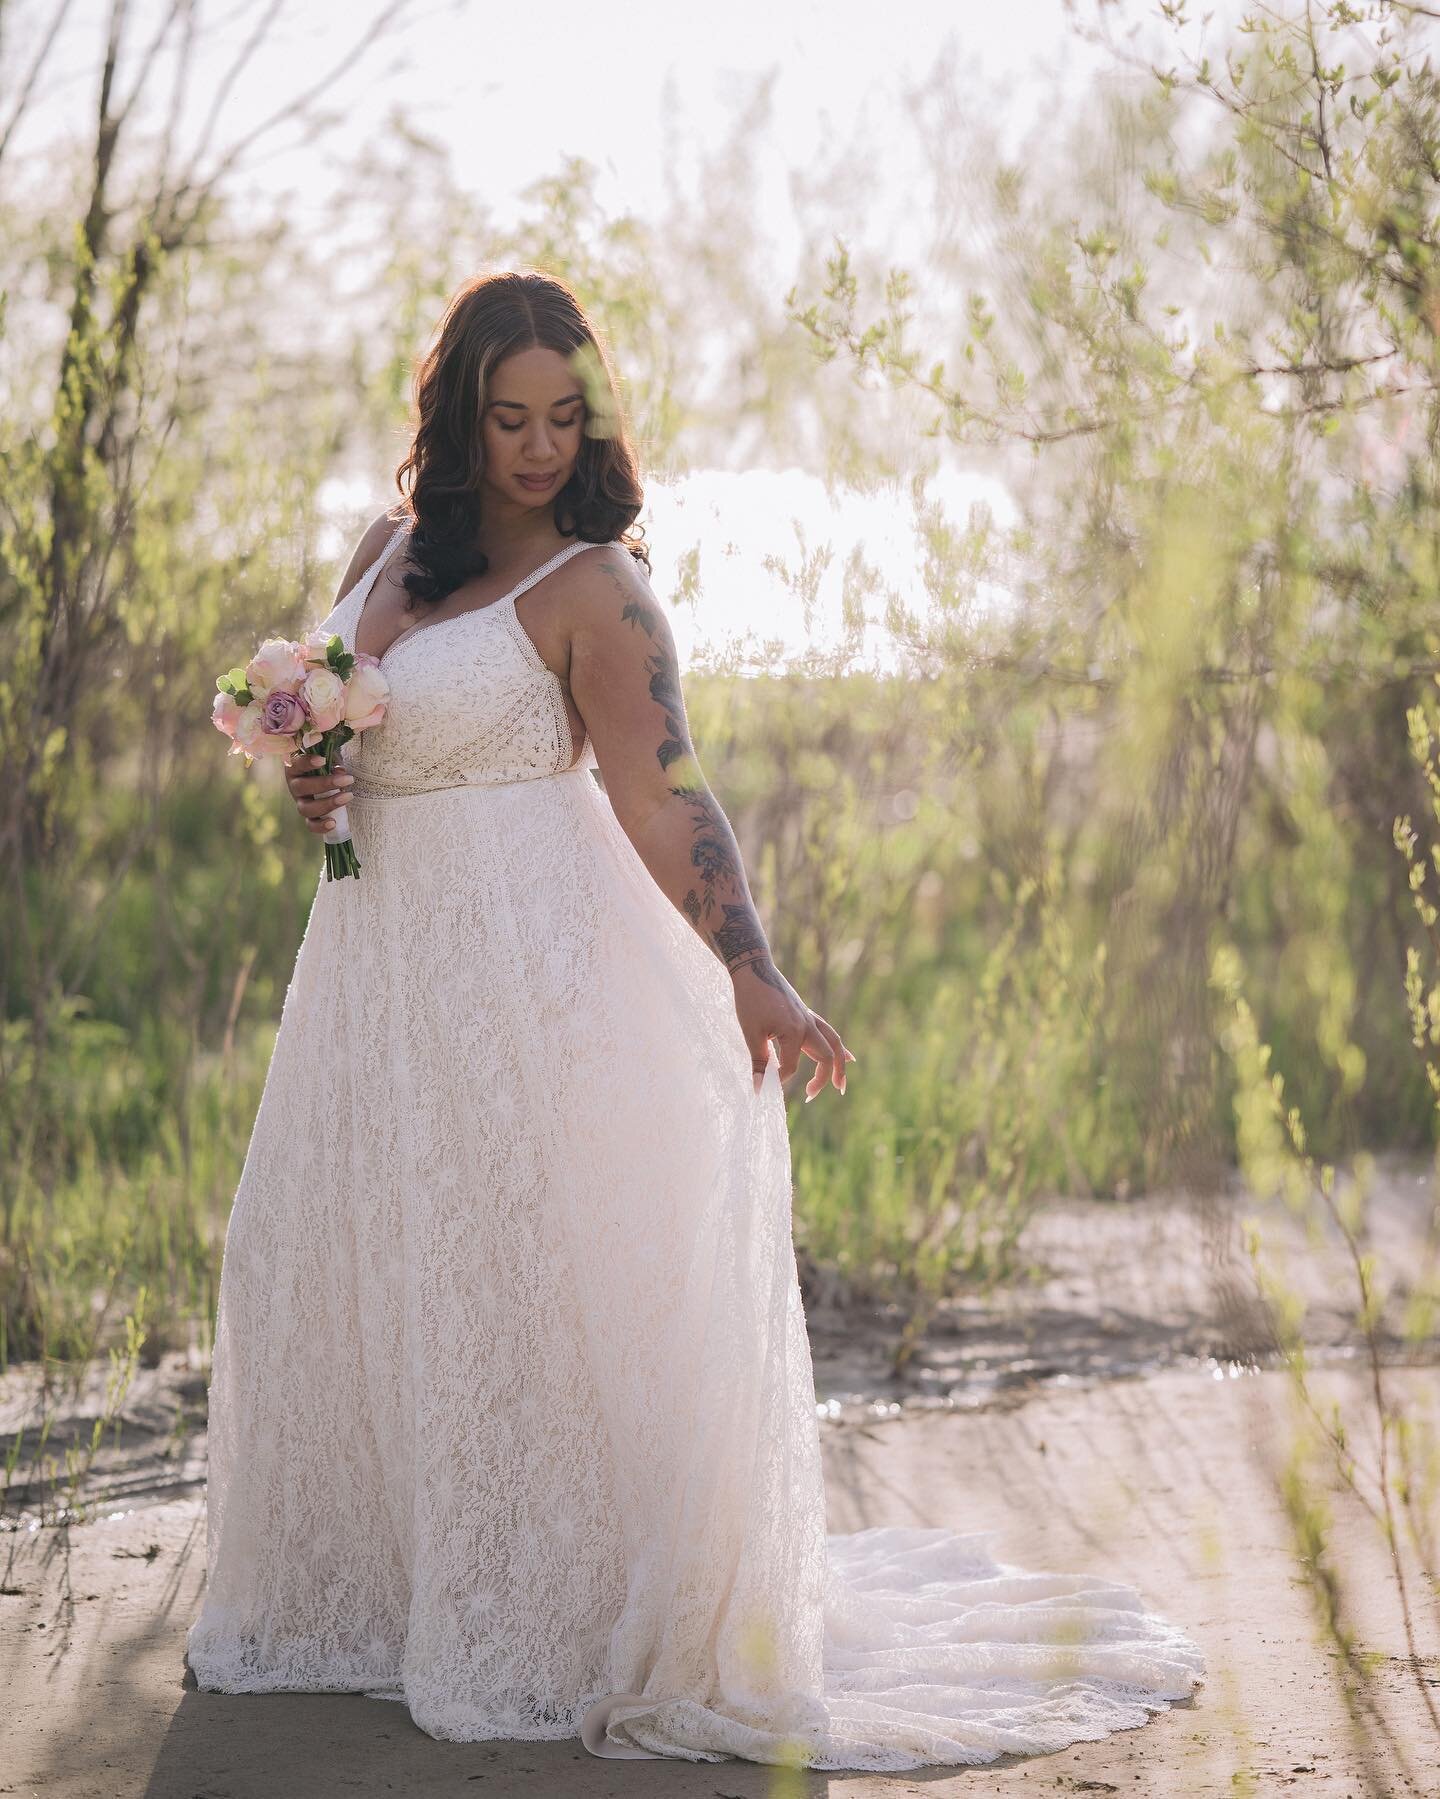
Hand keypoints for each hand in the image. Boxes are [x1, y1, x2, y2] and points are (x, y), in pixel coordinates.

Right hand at [282, 751, 354, 834]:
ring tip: (348, 796)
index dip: (307, 763)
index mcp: (295, 767)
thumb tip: (340, 771)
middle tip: (348, 779)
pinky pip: (311, 824)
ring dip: (328, 803)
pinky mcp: (309, 816)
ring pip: (306, 808)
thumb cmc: (328, 763)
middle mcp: (294, 786)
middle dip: (326, 783)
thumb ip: (333, 759)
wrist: (330, 779)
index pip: (296, 764)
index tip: (323, 760)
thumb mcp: (330, 757)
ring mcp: (301, 802)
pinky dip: (320, 826)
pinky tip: (333, 823)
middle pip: (302, 787)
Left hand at [730, 954, 854, 1100]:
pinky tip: (848, 1057)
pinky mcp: (806, 1014)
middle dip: (823, 1079)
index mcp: (794, 1032)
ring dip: (840, 1064)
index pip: (791, 1067)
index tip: (764, 1082)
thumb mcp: (751, 1033)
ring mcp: (809, 1018)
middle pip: (826, 1057)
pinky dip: (837, 1047)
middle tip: (810, 1096)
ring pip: (834, 1043)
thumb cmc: (750, 1000)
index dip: (779, 1078)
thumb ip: (759, 1062)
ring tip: (840, 1085)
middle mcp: (807, 1026)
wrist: (753, 968)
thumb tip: (760, 1089)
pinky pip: (828, 1032)